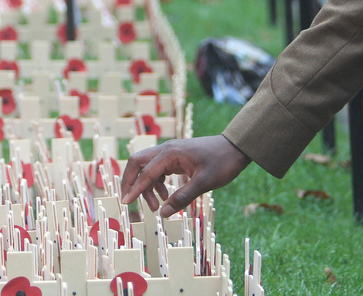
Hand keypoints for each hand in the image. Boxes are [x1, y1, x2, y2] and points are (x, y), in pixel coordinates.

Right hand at [120, 134, 249, 217]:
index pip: (146, 172)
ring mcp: (170, 153)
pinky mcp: (176, 158)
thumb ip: (182, 198)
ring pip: (147, 168)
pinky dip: (156, 183)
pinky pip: (158, 169)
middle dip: (131, 182)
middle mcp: (166, 150)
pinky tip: (166, 195)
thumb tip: (163, 214)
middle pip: (138, 163)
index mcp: (170, 153)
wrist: (236, 148)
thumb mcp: (204, 183)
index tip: (126, 203)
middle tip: (129, 200)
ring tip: (157, 206)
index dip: (135, 189)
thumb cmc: (222, 162)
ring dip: (146, 186)